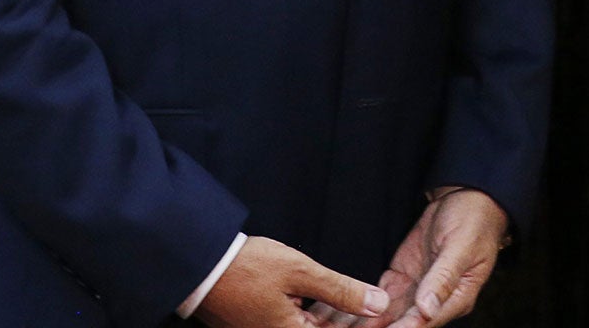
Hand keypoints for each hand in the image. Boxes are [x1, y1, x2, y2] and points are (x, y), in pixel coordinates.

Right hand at [195, 235, 386, 326]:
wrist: (200, 267)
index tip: (388, 316)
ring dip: (336, 317)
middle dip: (353, 321)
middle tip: (379, 306)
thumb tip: (380, 304)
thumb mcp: (300, 272)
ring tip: (365, 303)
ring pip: (314, 327)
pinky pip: (298, 325)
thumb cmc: (248, 268)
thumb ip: (341, 291)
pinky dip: (317, 314)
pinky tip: (329, 300)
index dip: (363, 325)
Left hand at [301, 189, 508, 327]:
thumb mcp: (461, 246)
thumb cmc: (473, 220)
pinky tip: (338, 313)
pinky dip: (358, 304)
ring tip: (331, 327)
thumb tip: (428, 309)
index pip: (424, 322)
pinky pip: (377, 297)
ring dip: (360, 322)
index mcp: (456, 299)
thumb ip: (443, 278)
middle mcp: (433, 302)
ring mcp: (416, 291)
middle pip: (400, 324)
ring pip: (384, 315)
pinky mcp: (401, 278)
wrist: (467, 197)